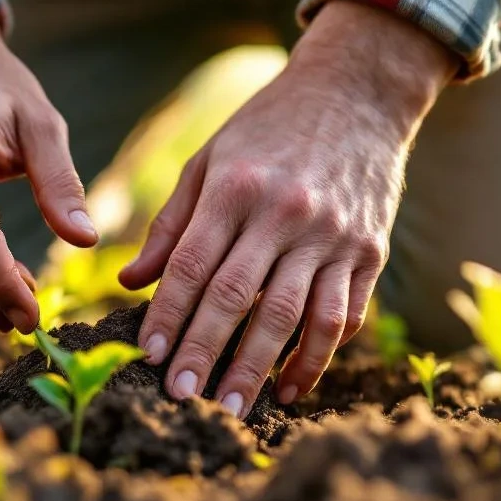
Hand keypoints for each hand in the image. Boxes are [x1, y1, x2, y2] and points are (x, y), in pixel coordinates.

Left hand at [119, 0, 457, 416]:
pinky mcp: (369, 251)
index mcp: (235, 187)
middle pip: (239, 297)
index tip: (150, 357)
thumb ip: (171, 225)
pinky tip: (290, 385)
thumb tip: (132, 282)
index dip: (169, 314)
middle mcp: (284, 212)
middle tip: (182, 398)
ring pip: (295, 314)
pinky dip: (318, 355)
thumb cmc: (267, 129)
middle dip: (207, 352)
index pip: (193, 264)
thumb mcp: (209, 160)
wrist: (357, 94)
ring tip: (234, 406)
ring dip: (263, 367)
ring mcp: (332, 234)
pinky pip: (343, 313)